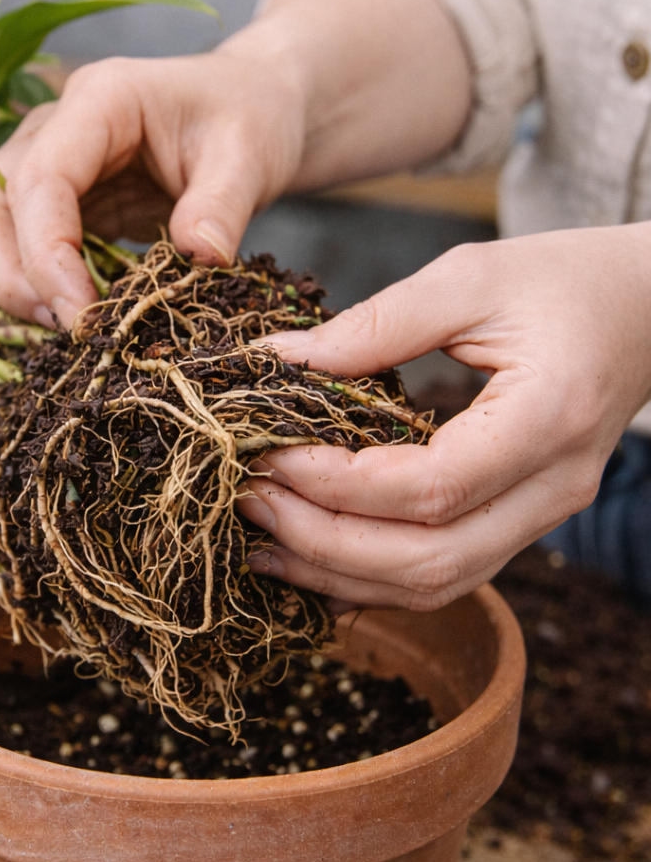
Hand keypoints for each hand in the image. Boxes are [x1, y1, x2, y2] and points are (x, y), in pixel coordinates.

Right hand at [0, 50, 307, 327]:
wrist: (249, 109)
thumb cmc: (249, 120)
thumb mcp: (250, 156)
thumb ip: (224, 204)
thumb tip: (199, 258)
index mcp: (99, 101)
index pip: (40, 180)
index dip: (48, 256)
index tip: (82, 317)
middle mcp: (52, 128)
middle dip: (9, 275)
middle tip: (68, 328)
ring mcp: (44, 164)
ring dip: (10, 284)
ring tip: (69, 327)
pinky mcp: (55, 204)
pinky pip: (14, 246)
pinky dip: (32, 286)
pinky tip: (77, 315)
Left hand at [236, 224, 650, 610]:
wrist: (648, 309)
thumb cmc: (562, 282)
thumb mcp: (469, 277)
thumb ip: (376, 322)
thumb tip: (279, 362)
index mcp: (548, 418)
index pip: (432, 487)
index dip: (339, 484)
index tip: (270, 453)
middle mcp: (552, 488)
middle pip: (429, 559)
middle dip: (324, 541)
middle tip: (249, 500)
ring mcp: (541, 517)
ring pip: (433, 584)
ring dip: (338, 572)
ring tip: (262, 537)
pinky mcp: (518, 521)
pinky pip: (442, 574)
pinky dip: (369, 576)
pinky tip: (310, 554)